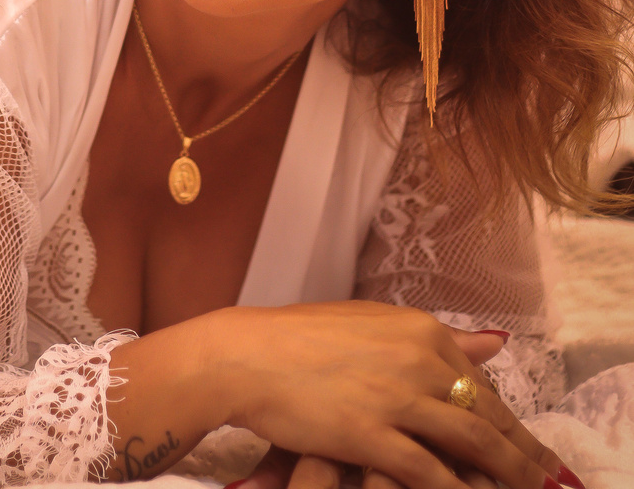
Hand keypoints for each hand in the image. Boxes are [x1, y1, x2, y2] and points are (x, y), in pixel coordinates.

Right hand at [212, 301, 563, 488]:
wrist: (250, 355)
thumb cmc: (303, 338)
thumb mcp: (375, 324)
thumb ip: (437, 338)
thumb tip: (495, 343)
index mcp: (420, 330)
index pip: (482, 382)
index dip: (513, 422)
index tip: (533, 449)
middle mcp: (418, 359)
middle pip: (486, 414)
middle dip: (522, 453)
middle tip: (547, 479)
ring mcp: (398, 397)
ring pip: (470, 443)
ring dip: (505, 473)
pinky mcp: (373, 434)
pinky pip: (429, 473)